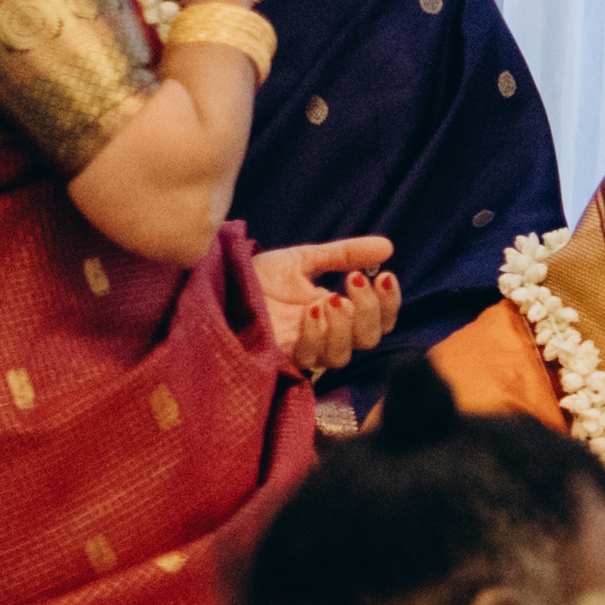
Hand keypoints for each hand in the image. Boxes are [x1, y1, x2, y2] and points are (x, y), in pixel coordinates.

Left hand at [249, 235, 398, 377]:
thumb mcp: (302, 259)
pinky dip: (317, 334)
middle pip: (369, 339)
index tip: (383, 275)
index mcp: (336, 313)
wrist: (215, 287)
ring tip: (330, 298)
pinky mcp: (283, 357)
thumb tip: (388, 247)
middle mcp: (325, 335)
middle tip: (355, 280)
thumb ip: (343, 254)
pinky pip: (312, 357)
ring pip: (344, 354)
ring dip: (345, 325)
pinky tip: (310, 310)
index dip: (388, 303)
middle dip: (371, 310)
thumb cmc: (254, 277)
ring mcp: (305, 349)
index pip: (379, 319)